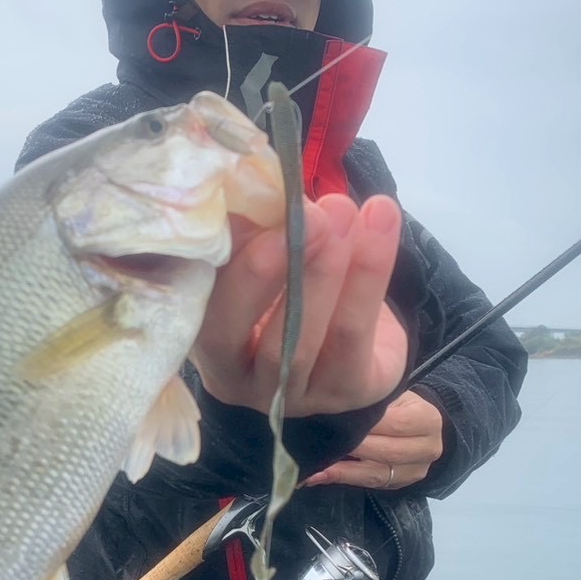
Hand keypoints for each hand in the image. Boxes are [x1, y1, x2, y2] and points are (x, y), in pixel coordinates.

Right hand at [191, 194, 407, 419]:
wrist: (349, 343)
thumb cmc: (287, 290)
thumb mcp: (261, 259)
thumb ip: (250, 232)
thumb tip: (250, 185)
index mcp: (205, 343)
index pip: (200, 312)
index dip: (223, 267)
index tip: (248, 211)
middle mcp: (240, 380)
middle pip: (240, 333)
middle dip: (275, 272)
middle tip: (308, 216)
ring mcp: (294, 394)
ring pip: (302, 339)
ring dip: (326, 271)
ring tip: (343, 212)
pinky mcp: (347, 392)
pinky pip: (354, 336)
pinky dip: (370, 273)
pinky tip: (380, 219)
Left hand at [302, 390, 443, 489]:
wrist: (417, 427)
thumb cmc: (399, 405)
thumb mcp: (394, 395)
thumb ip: (375, 402)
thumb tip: (338, 406)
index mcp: (428, 420)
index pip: (394, 423)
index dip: (366, 424)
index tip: (336, 419)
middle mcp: (428, 448)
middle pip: (385, 452)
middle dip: (352, 447)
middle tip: (320, 442)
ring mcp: (416, 471)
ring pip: (376, 473)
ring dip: (342, 470)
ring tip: (315, 467)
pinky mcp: (400, 484)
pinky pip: (370, 483)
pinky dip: (344, 478)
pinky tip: (320, 476)